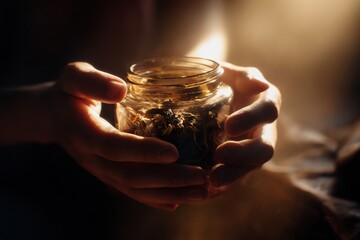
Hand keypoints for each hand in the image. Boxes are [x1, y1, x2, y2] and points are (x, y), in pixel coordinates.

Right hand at [49, 62, 207, 209]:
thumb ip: (93, 82)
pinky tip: (180, 201)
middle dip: (168, 179)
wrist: (53, 118)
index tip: (174, 152)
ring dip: (170, 193)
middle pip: (131, 176)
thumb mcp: (73, 78)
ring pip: (136, 189)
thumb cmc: (69, 93)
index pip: (115, 147)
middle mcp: (93, 158)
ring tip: (202, 191)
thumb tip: (122, 90)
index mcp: (84, 133)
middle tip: (202, 176)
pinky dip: (156, 199)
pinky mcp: (108, 175)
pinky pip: (132, 192)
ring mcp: (101, 171)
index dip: (144, 151)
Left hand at [210, 63, 280, 186]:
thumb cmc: (222, 80)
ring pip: (250, 167)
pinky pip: (235, 177)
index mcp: (267, 102)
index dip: (251, 119)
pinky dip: (223, 186)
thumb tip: (260, 85)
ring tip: (211, 181)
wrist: (210, 97)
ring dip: (233, 176)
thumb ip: (245, 77)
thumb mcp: (232, 73)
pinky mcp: (239, 163)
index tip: (229, 126)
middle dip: (244, 154)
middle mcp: (264, 129)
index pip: (267, 111)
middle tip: (219, 156)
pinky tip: (206, 191)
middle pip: (264, 147)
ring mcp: (252, 149)